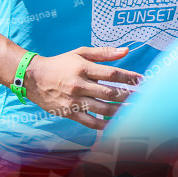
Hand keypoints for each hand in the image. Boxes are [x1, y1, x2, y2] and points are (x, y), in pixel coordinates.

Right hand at [22, 46, 141, 129]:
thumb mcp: (80, 53)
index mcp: (83, 68)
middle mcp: (80, 85)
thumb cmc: (60, 63)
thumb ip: (103, 53)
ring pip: (103, 108)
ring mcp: (75, 101)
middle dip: (129, 95)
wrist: (34, 78)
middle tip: (143, 97)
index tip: (142, 80)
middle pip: (110, 92)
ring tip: (135, 110)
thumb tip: (125, 51)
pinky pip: (91, 122)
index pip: (112, 73)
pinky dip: (105, 124)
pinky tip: (117, 123)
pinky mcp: (70, 113)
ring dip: (121, 110)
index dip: (129, 77)